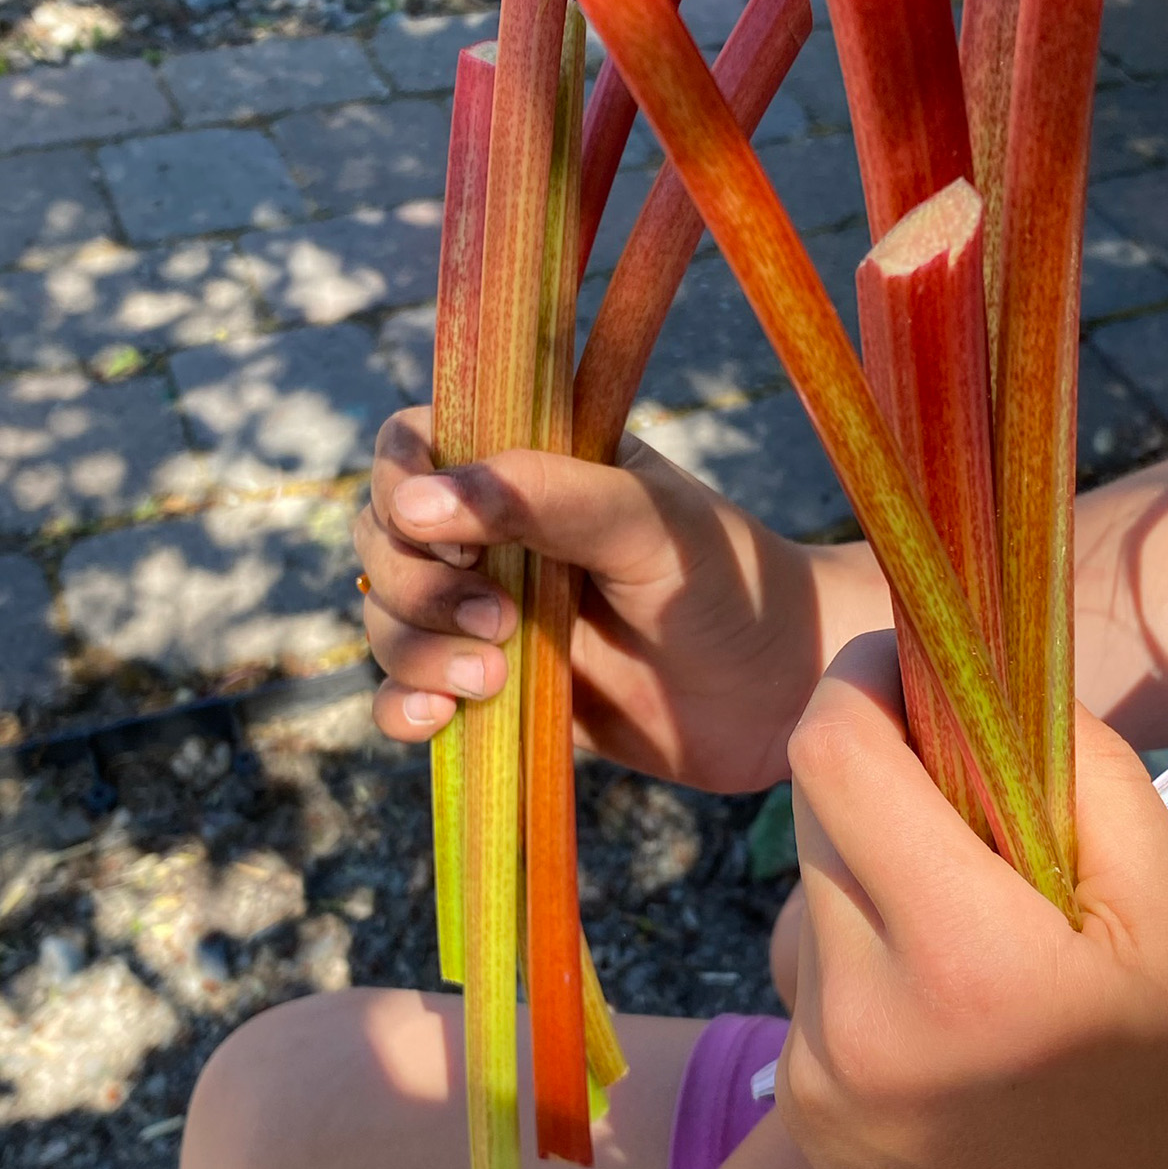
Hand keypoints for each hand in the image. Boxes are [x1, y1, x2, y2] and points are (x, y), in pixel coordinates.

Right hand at [353, 407, 889, 792]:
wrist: (783, 694)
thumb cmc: (729, 583)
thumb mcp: (645, 522)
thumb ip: (540, 497)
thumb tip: (418, 503)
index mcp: (528, 463)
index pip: (411, 446)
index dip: (403, 487)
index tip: (452, 536)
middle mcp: (496, 535)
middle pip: (384, 543)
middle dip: (417, 588)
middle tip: (501, 621)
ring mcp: (488, 615)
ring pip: (388, 623)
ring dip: (414, 652)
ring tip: (495, 680)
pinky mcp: (495, 692)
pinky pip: (408, 697)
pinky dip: (403, 709)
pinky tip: (441, 722)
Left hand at [777, 634, 1167, 1168]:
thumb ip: (1085, 776)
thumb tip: (994, 682)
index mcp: (963, 955)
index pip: (834, 751)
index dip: (863, 680)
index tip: (910, 666)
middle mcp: (857, 1011)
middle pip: (815, 814)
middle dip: (881, 778)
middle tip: (972, 804)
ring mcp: (812, 1070)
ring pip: (806, 897)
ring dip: (871, 874)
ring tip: (972, 934)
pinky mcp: (799, 1109)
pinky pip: (810, 980)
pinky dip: (865, 960)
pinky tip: (947, 1012)